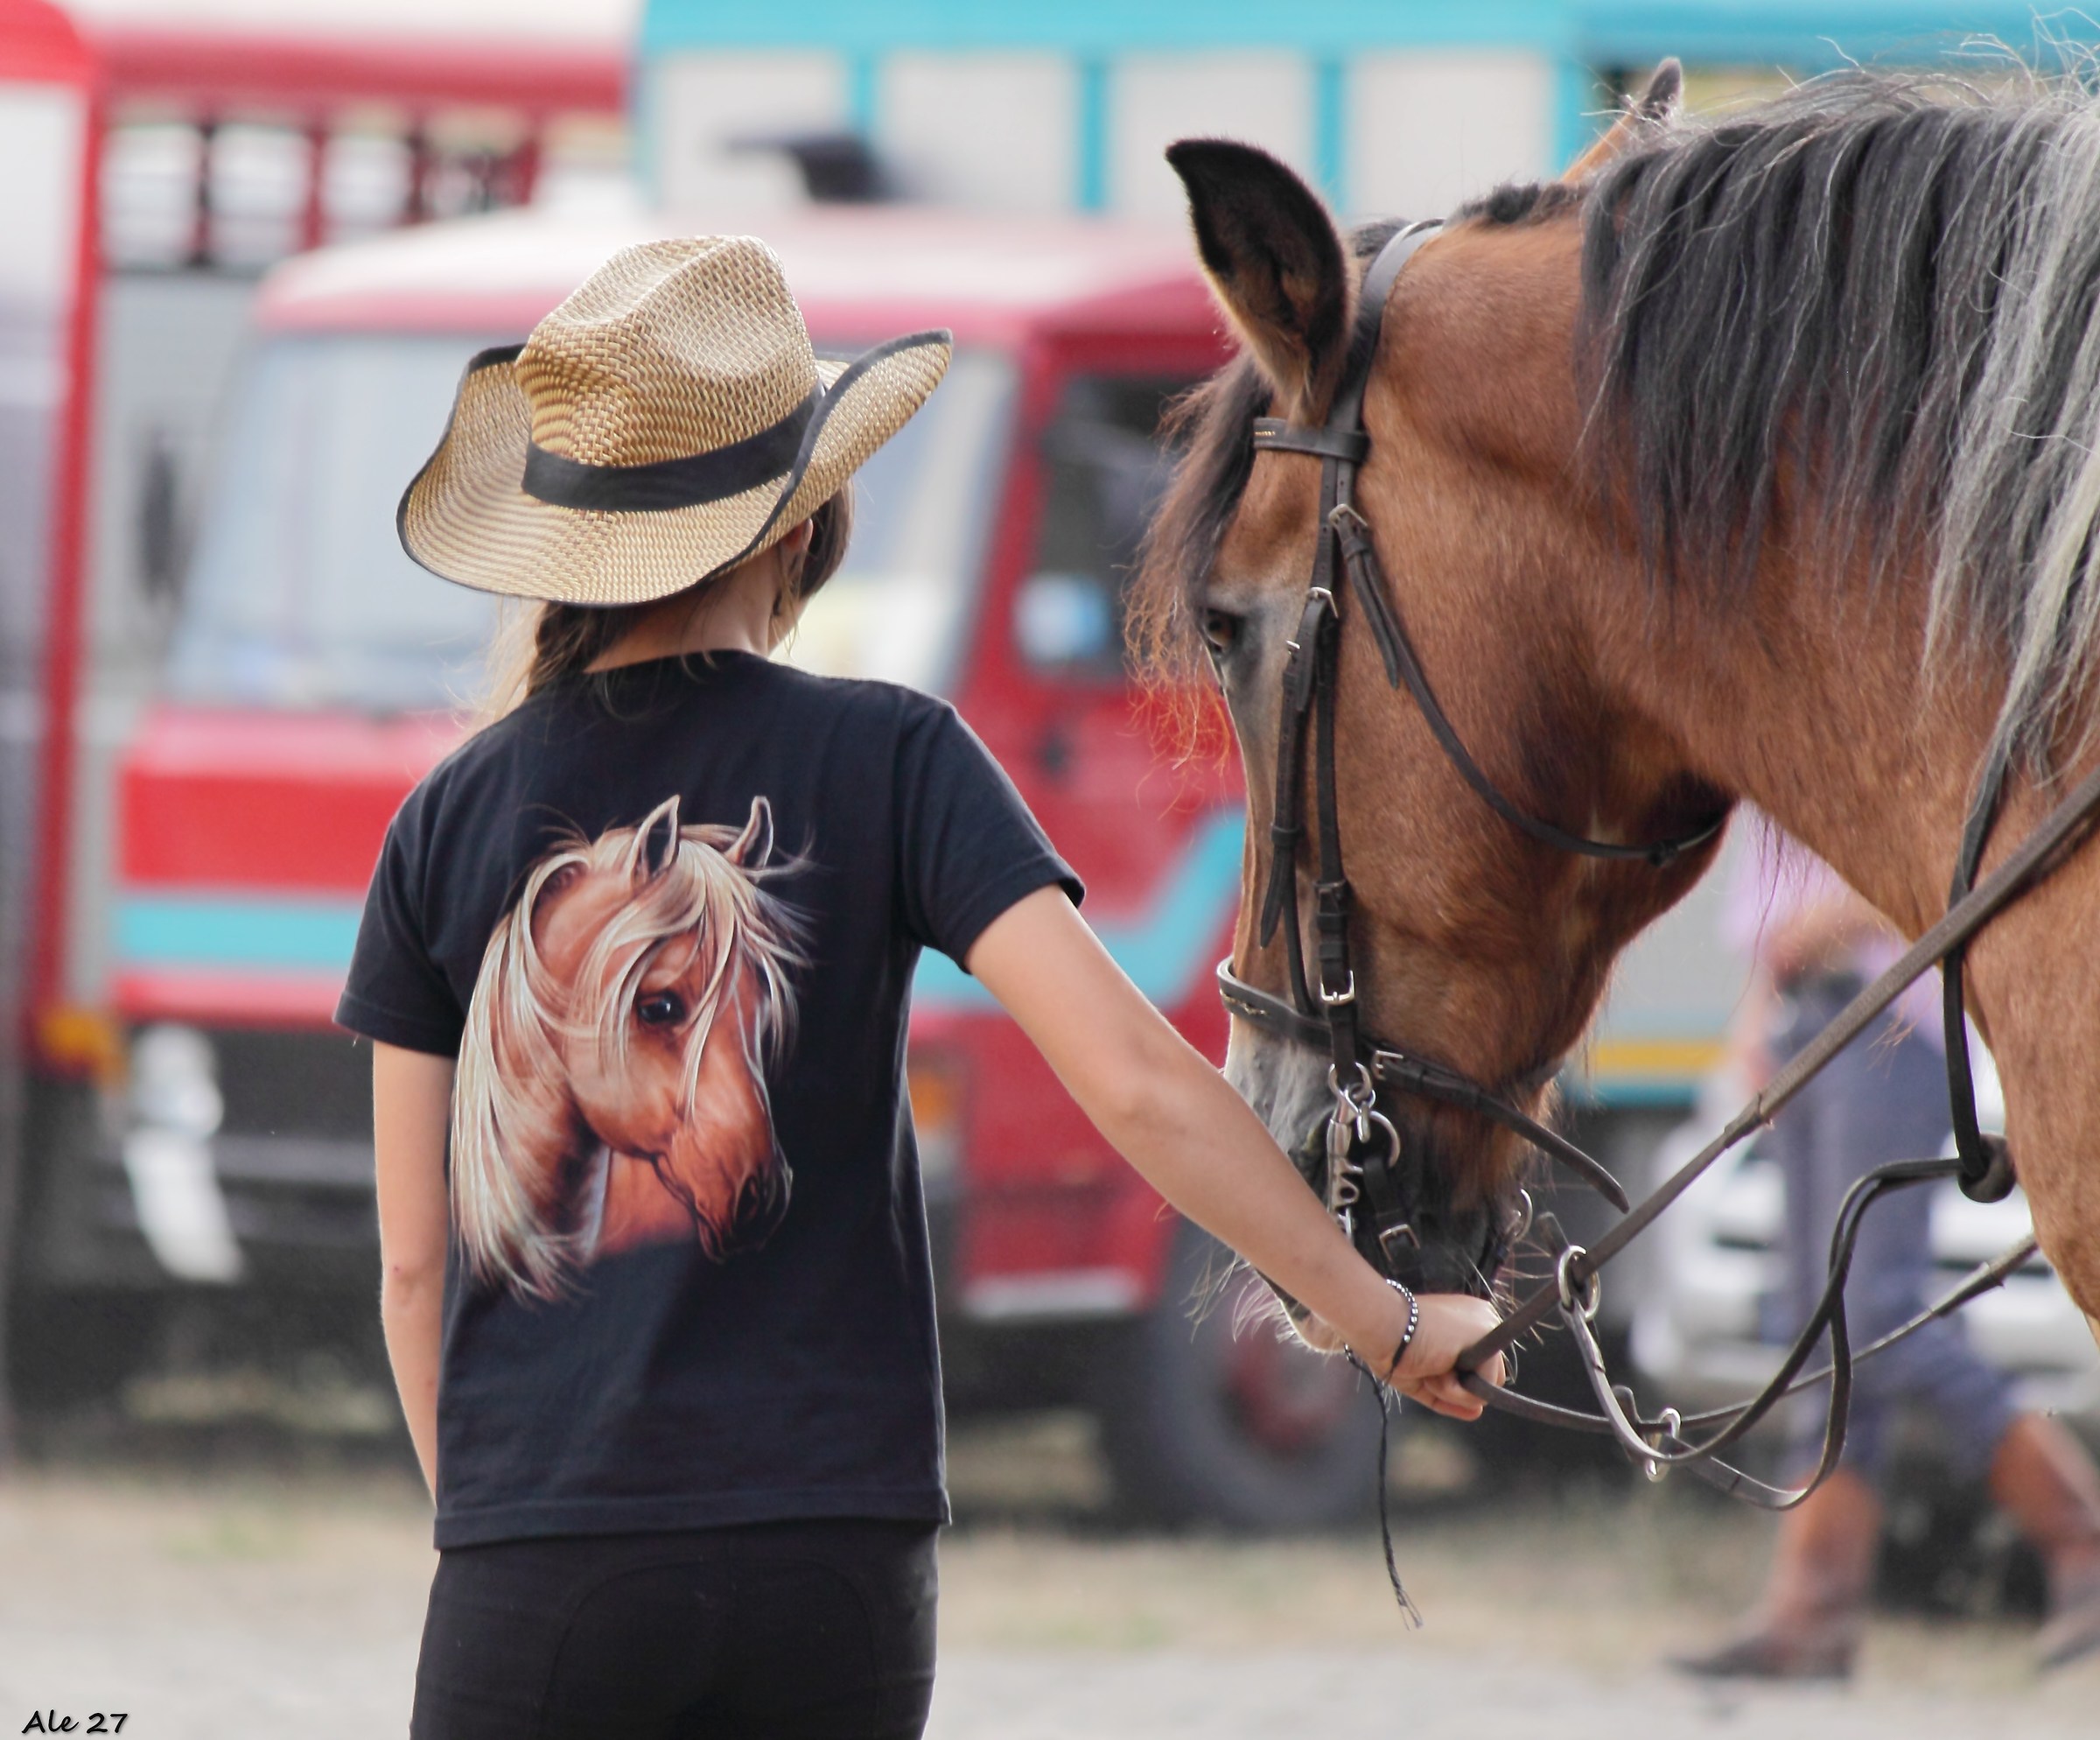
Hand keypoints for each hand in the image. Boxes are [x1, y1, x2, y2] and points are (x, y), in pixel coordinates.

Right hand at [1386, 1291, 1505, 1421]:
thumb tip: (1477, 1413)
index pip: (1477, 1368)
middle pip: (1488, 1378)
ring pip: (1488, 1385)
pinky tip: (1436, 1366)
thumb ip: (1451, 1395)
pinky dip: (1455, 1389)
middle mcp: (1480, 1321)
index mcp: (1464, 1323)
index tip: (1429, 1373)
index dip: (1455, 1383)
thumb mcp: (1424, 1378)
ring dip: (1453, 1389)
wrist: (1381, 1327)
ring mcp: (1486, 1326)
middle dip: (1455, 1387)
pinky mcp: (1487, 1336)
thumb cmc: (1392, 1348)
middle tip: (1428, 1369)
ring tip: (1430, 1367)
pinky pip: (1485, 1386)